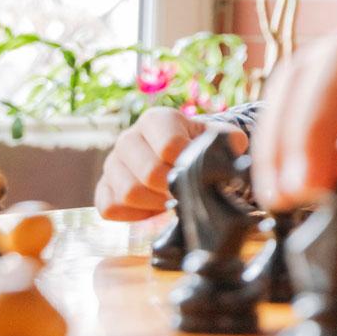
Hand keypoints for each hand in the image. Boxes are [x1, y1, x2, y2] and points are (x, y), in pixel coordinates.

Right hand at [94, 108, 244, 220]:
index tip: (197, 173)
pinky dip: (133, 216)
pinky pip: (109, 208)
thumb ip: (229, 140)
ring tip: (171, 201)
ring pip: (127, 193)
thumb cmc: (200, 147)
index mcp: (157, 120)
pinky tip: (151, 209)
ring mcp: (112, 163)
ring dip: (155, 205)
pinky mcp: (102, 187)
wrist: (179, 158)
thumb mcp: (218, 137)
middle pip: (149, 174)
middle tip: (185, 194)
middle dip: (172, 189)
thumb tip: (234, 149)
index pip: (169, 146)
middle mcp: (129, 137)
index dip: (186, 166)